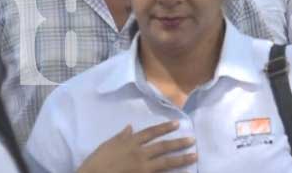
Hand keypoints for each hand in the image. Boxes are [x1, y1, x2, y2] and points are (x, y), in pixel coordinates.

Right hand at [77, 121, 196, 172]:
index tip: (177, 124)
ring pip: (166, 162)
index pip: (151, 133)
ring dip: (181, 159)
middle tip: (192, 140)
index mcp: (130, 142)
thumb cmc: (97, 162)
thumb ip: (121, 137)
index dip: (165, 128)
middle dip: (179, 143)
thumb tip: (130, 127)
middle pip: (163, 147)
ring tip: (194, 155)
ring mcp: (143, 168)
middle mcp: (139, 153)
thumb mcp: (108, 145)